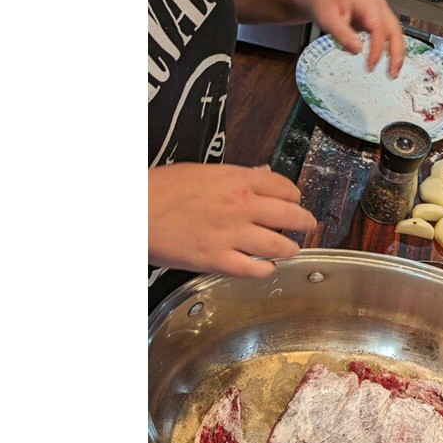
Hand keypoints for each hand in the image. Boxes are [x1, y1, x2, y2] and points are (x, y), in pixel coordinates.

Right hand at [148, 163, 318, 277]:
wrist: (134, 209)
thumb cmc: (161, 188)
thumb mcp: (202, 172)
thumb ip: (237, 175)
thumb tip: (261, 173)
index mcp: (238, 180)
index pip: (283, 187)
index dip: (294, 196)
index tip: (295, 201)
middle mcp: (242, 206)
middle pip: (290, 215)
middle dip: (304, 222)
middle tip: (308, 226)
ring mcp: (231, 234)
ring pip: (278, 245)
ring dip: (290, 249)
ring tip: (292, 250)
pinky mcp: (217, 260)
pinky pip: (254, 269)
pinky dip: (266, 270)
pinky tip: (268, 270)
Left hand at [301, 0, 404, 76]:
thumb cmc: (322, 2)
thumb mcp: (327, 18)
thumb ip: (342, 34)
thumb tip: (357, 50)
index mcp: (366, 1)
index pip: (378, 27)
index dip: (376, 48)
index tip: (370, 65)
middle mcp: (377, 5)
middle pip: (394, 30)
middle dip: (396, 53)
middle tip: (391, 74)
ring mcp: (379, 12)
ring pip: (395, 33)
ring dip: (396, 53)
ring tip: (392, 72)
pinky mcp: (377, 20)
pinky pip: (388, 35)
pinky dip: (390, 49)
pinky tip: (387, 62)